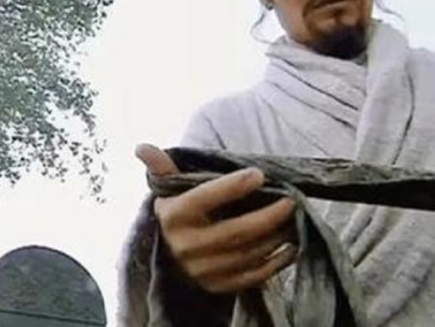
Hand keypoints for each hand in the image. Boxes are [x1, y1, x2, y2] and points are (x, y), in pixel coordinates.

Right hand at [136, 143, 297, 293]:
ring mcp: (202, 270)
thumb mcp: (169, 189)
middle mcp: (186, 246)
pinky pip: (252, 277)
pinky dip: (275, 262)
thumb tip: (141, 147)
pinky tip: (290, 245)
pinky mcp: (218, 286)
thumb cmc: (180, 211)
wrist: (171, 254)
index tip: (259, 174)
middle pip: (234, 232)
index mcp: (173, 216)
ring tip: (292, 218)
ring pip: (247, 254)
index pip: (204, 199)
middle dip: (267, 216)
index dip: (232, 186)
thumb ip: (162, 168)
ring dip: (275, 236)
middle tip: (290, 199)